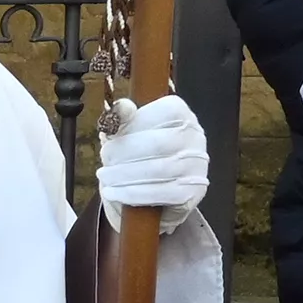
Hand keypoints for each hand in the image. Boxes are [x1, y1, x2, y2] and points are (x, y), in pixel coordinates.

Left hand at [97, 95, 208, 217]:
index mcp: (180, 112)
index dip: (131, 128)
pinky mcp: (194, 191)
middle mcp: (195, 136)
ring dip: (124, 175)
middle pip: (158, 143)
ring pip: (159, 169)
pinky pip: (162, 192)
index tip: (109, 141)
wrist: (152, 187)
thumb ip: (122, 117)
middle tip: (105, 160)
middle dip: (124, 153)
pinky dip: (132, 193)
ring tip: (105, 176)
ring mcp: (198, 164)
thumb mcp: (125, 131)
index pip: (159, 115)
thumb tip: (122, 109)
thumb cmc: (138, 152)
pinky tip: (113, 193)